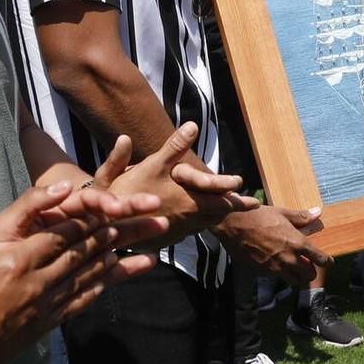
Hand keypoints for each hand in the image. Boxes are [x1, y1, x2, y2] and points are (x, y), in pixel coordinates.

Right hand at [0, 183, 156, 363]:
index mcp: (16, 262)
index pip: (60, 234)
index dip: (84, 219)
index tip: (105, 205)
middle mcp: (36, 283)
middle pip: (80, 253)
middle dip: (107, 234)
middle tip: (132, 221)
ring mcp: (43, 306)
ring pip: (85, 277)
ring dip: (109, 260)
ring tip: (131, 247)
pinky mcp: (44, 326)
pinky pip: (78, 303)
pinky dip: (96, 289)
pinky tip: (108, 282)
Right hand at [96, 124, 247, 244]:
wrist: (107, 220)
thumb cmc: (130, 190)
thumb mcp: (153, 164)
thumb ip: (174, 147)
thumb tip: (193, 126)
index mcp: (190, 202)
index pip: (222, 203)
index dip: (238, 201)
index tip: (255, 202)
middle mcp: (187, 220)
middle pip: (217, 215)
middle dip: (232, 209)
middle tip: (249, 206)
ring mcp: (175, 231)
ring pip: (202, 224)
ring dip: (215, 216)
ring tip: (224, 210)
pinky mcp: (163, 238)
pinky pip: (186, 231)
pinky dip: (196, 223)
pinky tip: (194, 219)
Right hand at [215, 203, 328, 285]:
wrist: (233, 225)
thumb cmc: (258, 216)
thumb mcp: (282, 213)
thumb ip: (301, 217)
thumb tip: (317, 213)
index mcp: (297, 243)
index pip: (320, 258)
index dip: (327, 262)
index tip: (328, 262)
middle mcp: (288, 258)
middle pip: (309, 275)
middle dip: (312, 272)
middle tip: (309, 265)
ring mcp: (275, 267)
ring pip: (294, 281)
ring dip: (297, 276)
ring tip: (295, 268)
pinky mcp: (263, 272)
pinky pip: (277, 277)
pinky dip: (280, 273)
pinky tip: (276, 264)